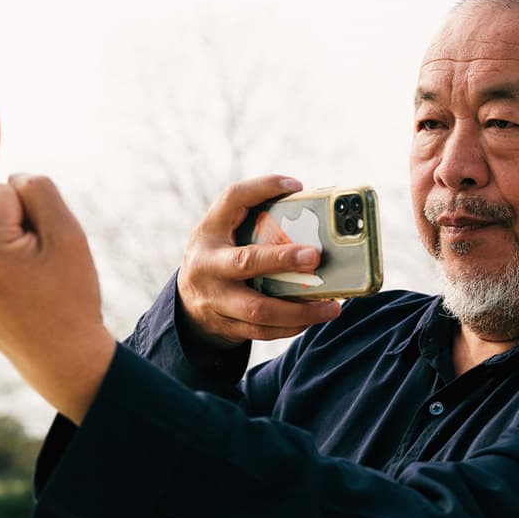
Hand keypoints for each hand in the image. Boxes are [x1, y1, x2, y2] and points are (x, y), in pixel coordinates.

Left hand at [0, 110, 115, 422]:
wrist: (59, 356)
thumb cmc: (70, 293)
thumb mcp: (70, 234)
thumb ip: (38, 190)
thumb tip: (4, 178)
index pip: (2, 188)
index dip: (33, 207)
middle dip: (9, 208)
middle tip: (32, 248)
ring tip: (20, 268)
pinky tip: (4, 270)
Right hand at [177, 174, 341, 347]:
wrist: (187, 302)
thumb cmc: (219, 255)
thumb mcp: (224, 230)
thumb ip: (254, 215)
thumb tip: (307, 200)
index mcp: (209, 232)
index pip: (232, 199)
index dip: (262, 188)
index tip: (296, 186)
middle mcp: (207, 265)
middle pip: (245, 262)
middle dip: (282, 260)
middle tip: (315, 256)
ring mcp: (215, 300)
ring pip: (259, 309)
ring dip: (299, 310)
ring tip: (331, 307)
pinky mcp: (226, 326)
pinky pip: (263, 332)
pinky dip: (291, 327)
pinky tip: (313, 319)